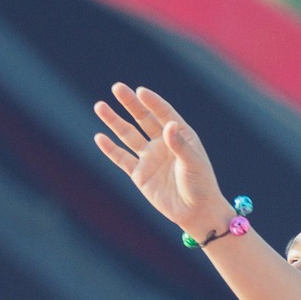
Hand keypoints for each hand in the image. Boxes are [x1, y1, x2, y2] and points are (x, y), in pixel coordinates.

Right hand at [94, 85, 231, 241]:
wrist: (195, 211)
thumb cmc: (201, 184)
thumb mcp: (193, 162)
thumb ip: (179, 144)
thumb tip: (167, 125)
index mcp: (180, 134)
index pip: (163, 113)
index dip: (151, 102)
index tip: (140, 91)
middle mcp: (163, 142)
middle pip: (142, 118)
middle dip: (129, 104)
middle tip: (116, 88)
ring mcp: (149, 158)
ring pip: (128, 135)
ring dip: (114, 121)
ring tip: (100, 106)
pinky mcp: (139, 175)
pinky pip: (121, 159)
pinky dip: (110, 149)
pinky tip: (99, 137)